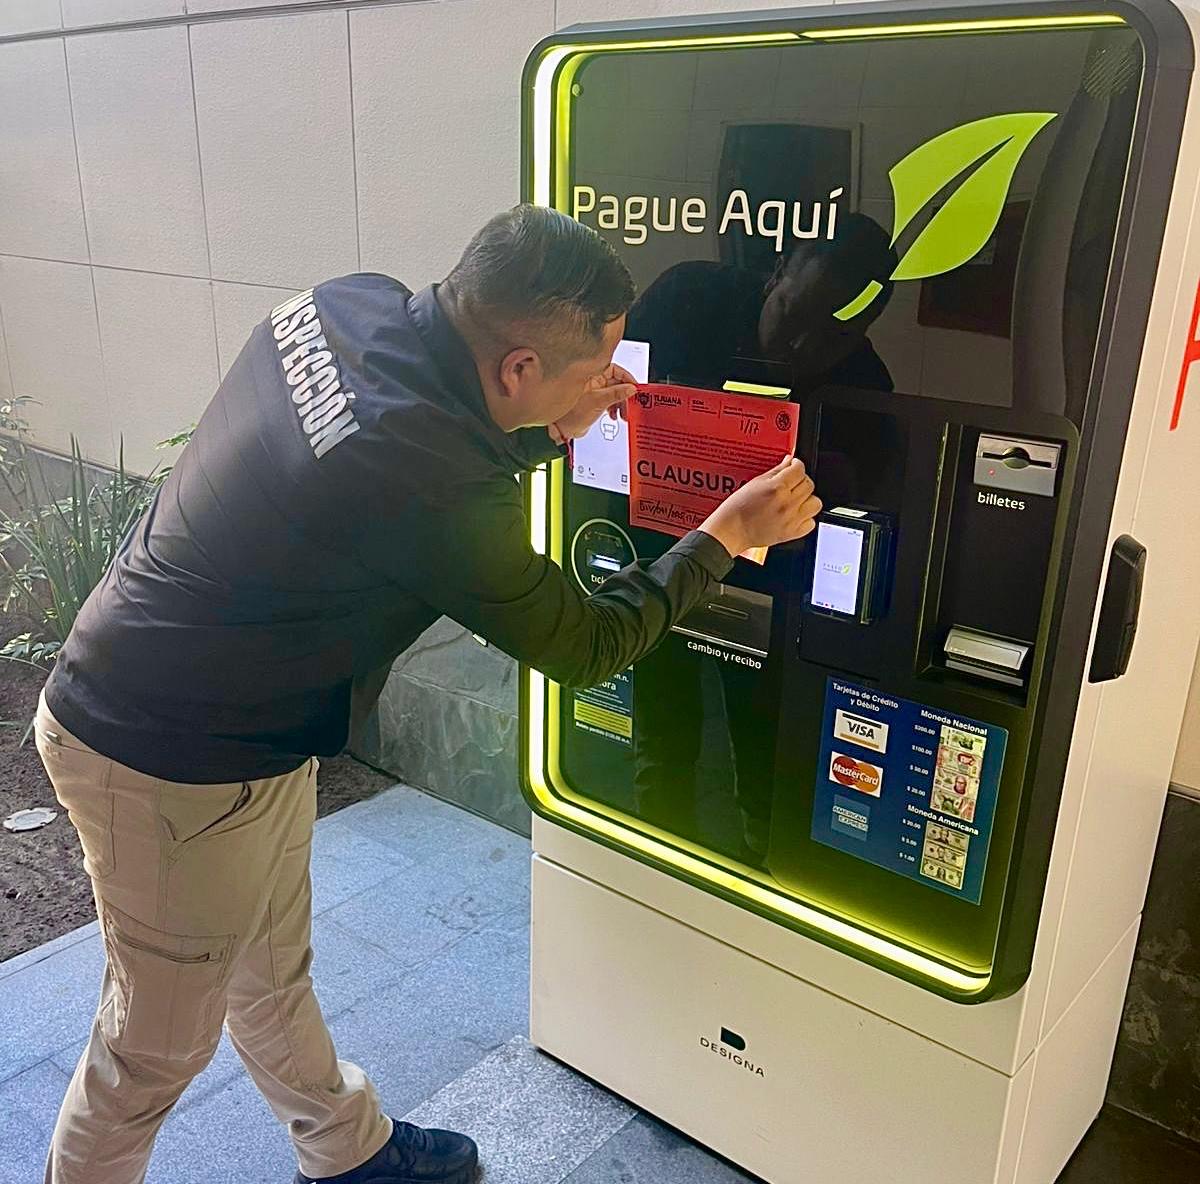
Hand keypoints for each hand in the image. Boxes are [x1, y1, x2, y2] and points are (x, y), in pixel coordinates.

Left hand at [552, 362, 637, 440]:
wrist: (563, 429)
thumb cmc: (571, 413)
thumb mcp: (598, 402)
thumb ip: (616, 393)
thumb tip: (631, 388)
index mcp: (592, 375)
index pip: (615, 369)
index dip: (626, 377)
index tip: (634, 387)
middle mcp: (594, 382)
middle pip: (617, 382)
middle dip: (625, 394)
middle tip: (631, 403)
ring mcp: (595, 392)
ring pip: (615, 393)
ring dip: (621, 403)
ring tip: (623, 413)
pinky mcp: (596, 402)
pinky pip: (610, 401)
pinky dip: (615, 408)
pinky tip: (614, 415)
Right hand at [700, 456, 820, 558]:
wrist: (732, 530)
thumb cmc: (737, 508)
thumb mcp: (755, 483)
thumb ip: (776, 471)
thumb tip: (789, 462)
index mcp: (777, 488)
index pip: (799, 469)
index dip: (797, 465)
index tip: (793, 466)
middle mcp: (787, 503)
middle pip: (808, 484)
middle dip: (801, 480)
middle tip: (792, 482)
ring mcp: (791, 519)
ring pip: (815, 503)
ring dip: (807, 499)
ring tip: (796, 499)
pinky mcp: (792, 533)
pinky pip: (811, 522)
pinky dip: (806, 518)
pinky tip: (794, 514)